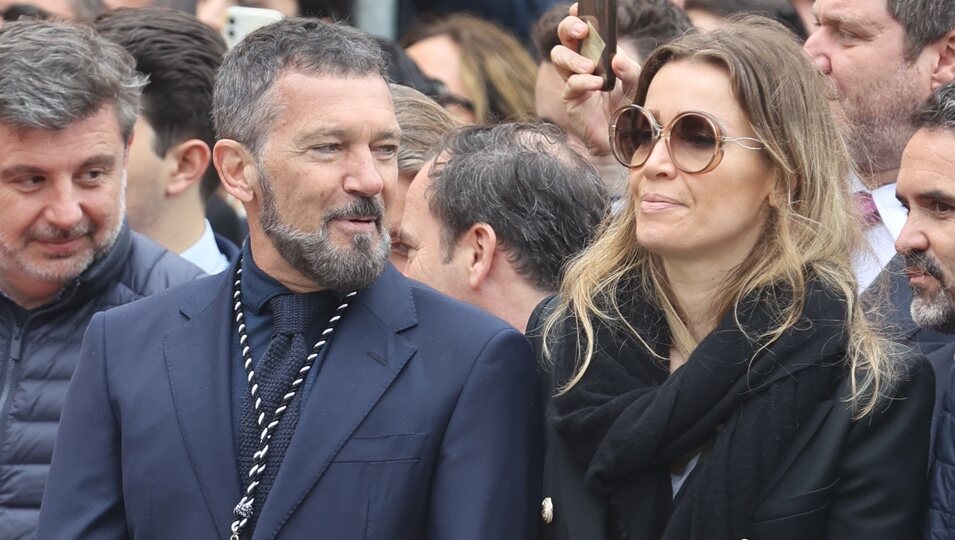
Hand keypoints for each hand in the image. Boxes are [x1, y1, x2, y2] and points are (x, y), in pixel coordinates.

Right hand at [551, 3, 641, 158]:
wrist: (623, 139)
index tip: (578, 7)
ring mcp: (574, 81)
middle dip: (569, 29)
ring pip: (559, 57)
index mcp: (596, 55)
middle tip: (583, 31)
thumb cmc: (629, 109)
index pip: (582, 31)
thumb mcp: (635, 84)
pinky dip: (583, 82)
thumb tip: (615, 58)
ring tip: (590, 67)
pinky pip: (570, 84)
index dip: (577, 17)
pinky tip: (596, 85)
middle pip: (563, 38)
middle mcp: (581, 65)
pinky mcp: (571, 100)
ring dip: (573, 58)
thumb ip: (629, 68)